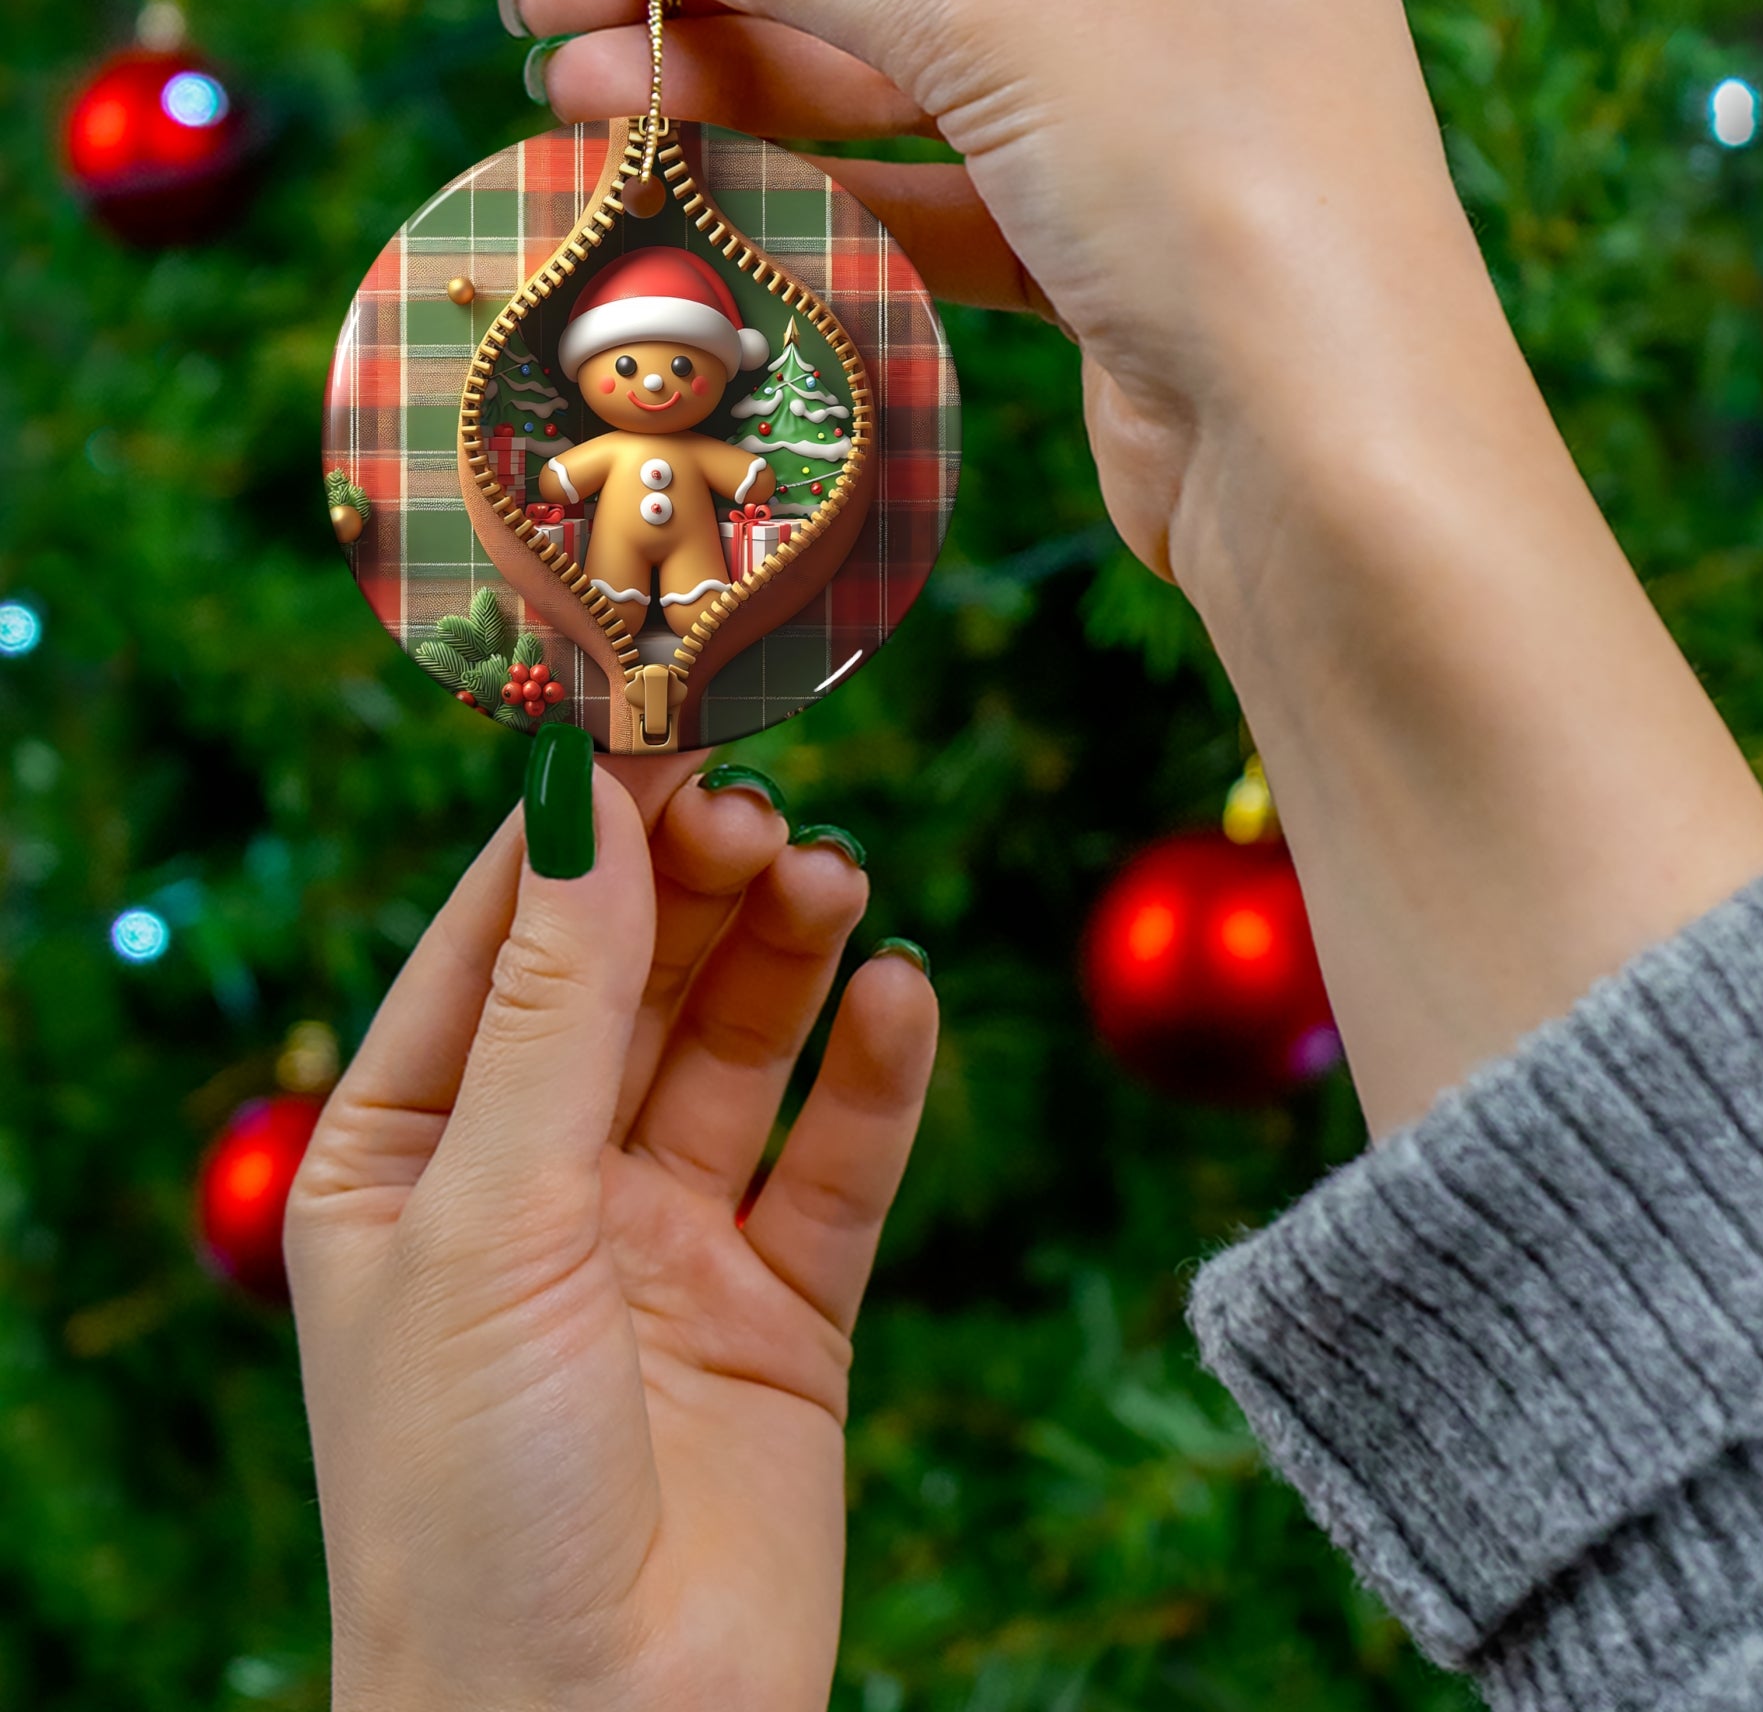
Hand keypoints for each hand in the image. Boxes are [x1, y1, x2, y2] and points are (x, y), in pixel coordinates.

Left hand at [286, 751, 936, 1711]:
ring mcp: (666, 1242)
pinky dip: (874, 1074)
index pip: (501, 941)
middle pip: (634, 978)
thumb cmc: (471, 1496)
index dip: (580, 829)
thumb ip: (555, 1006)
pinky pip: (837, 1159)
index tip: (661, 717)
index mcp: (411, 1155)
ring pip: (739, 1049)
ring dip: (788, 956)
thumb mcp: (490, 1218)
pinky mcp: (783, 1307)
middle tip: (764, 811)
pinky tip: (901, 997)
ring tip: (834, 880)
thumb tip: (586, 800)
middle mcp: (539, 1183)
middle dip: (696, 886)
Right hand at [514, 0, 1762, 1137]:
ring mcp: (1147, 110)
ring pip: (907, 74)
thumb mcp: (1000, 20)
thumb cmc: (1217, 184)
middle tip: (546, 6)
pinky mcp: (1109, 242)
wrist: (1331, 458)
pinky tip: (697, 175)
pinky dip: (823, 182)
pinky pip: (938, 185)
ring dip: (745, 80)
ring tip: (577, 91)